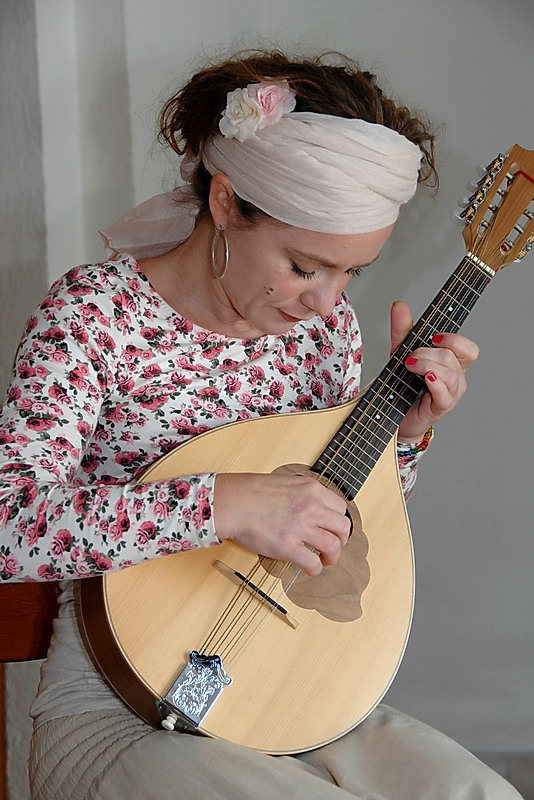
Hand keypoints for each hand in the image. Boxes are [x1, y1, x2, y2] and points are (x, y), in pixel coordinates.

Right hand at [213, 472, 350, 575]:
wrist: (231, 502)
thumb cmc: (250, 492)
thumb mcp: (286, 481)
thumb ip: (303, 493)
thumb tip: (313, 505)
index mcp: (311, 489)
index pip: (340, 507)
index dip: (338, 521)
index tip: (332, 528)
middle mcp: (311, 507)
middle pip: (343, 527)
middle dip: (341, 540)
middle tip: (333, 546)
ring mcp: (301, 527)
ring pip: (334, 546)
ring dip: (332, 557)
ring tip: (325, 560)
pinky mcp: (288, 547)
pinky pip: (313, 563)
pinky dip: (315, 569)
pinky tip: (309, 568)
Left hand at [390, 301, 478, 442]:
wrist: (392, 413)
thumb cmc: (403, 384)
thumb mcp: (401, 352)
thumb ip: (402, 329)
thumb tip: (400, 305)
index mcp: (452, 362)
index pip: (468, 348)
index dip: (454, 340)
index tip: (433, 337)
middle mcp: (456, 377)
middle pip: (453, 358)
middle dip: (429, 353)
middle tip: (409, 357)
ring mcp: (451, 394)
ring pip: (450, 374)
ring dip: (427, 365)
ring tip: (410, 366)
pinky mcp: (440, 408)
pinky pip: (445, 394)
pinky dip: (436, 384)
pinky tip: (428, 377)